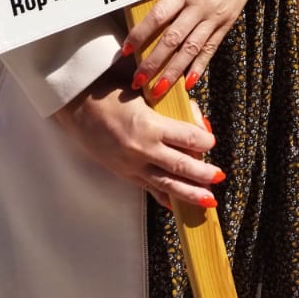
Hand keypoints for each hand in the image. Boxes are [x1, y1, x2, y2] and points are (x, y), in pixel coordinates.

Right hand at [53, 64, 223, 209]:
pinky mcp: (124, 173)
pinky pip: (148, 189)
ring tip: (208, 201)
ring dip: (189, 193)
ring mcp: (132, 165)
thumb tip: (194, 120)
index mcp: (149, 125)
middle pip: (180, 166)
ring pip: (166, 184)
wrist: (78, 106)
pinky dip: (163, 198)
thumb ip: (170, 105)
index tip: (212, 140)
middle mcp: (142, 149)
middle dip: (203, 174)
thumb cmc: (112, 91)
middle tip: (220, 177)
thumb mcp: (144, 91)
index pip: (186, 137)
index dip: (203, 140)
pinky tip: (176, 206)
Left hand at [122, 0, 261, 95]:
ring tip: (157, 90)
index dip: (141, 33)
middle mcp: (199, 6)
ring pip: (190, 49)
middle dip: (153, 62)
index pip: (159, 15)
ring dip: (173, 72)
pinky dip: (199, 68)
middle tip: (137, 81)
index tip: (126, 50)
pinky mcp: (225, 27)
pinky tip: (187, 84)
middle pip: (173, 38)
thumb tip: (138, 9)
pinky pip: (210, 50)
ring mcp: (213, 18)